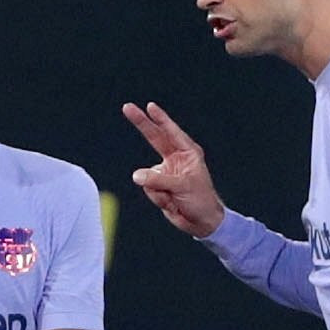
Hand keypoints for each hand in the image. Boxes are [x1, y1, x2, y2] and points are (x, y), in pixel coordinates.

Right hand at [123, 102, 225, 237]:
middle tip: (127, 107)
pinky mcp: (158, 185)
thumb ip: (159, 180)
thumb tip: (136, 176)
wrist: (201, 223)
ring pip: (148, 174)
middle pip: (154, 137)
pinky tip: (171, 203)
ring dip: (159, 189)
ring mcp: (165, 172)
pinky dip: (158, 198)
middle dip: (142, 123)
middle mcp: (175, 159)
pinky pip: (148, 188)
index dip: (160, 118)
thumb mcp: (183, 187)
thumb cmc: (201, 201)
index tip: (149, 106)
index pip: (171, 132)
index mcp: (188, 153)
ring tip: (175, 199)